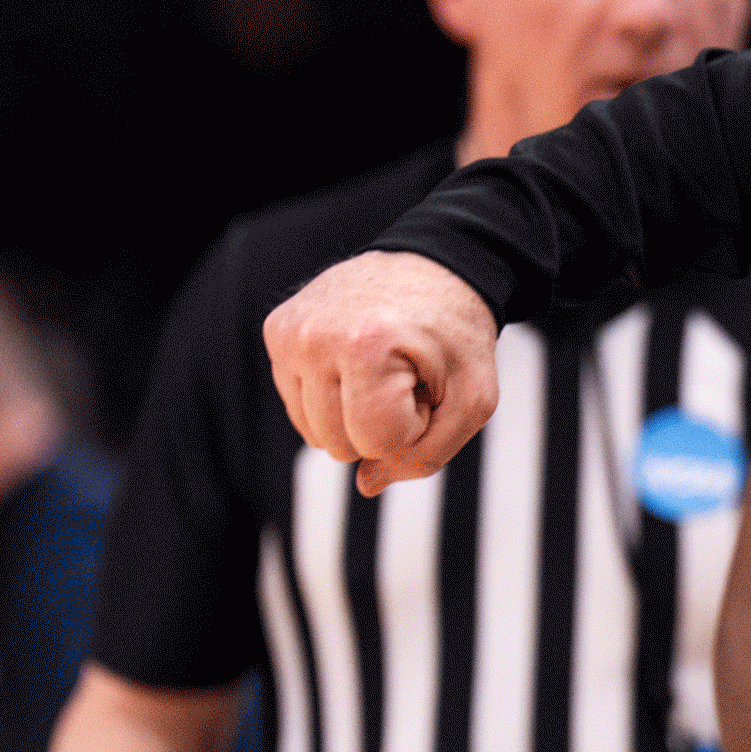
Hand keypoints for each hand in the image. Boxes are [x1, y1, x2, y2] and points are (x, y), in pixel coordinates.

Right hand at [262, 253, 499, 493]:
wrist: (436, 266)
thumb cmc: (458, 336)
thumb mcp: (472, 401)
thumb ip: (427, 456)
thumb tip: (366, 485)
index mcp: (366, 346)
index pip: (375, 443)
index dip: (412, 426)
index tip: (426, 385)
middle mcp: (316, 336)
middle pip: (338, 445)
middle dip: (381, 424)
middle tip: (406, 377)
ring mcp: (291, 331)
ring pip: (314, 433)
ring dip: (354, 415)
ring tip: (382, 369)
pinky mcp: (278, 330)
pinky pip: (298, 405)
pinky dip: (331, 397)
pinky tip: (356, 361)